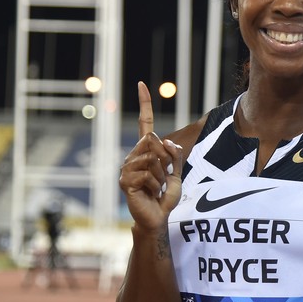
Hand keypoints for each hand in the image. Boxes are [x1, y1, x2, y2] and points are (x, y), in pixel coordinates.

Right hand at [118, 81, 182, 232]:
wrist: (158, 216)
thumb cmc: (165, 195)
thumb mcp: (177, 173)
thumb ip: (174, 155)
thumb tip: (164, 140)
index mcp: (146, 151)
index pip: (146, 124)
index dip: (145, 104)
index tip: (141, 84)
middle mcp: (134, 156)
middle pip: (154, 142)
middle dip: (166, 161)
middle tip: (163, 178)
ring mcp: (127, 168)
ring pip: (152, 159)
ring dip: (161, 176)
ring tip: (156, 188)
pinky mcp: (125, 181)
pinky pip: (147, 173)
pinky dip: (155, 185)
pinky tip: (150, 193)